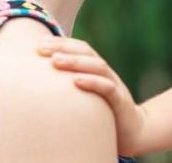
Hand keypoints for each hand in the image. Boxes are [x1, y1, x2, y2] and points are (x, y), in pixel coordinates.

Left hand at [39, 37, 148, 155]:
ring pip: (97, 66)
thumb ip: (73, 81)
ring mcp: (115, 85)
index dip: (62, 42)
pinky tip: (76, 81)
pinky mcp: (120, 101)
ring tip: (55, 61)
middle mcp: (106, 73)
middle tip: (41, 48)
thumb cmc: (103, 110)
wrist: (132, 130)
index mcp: (97, 69)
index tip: (39, 42)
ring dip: (75, 62)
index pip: (81, 48)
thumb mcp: (87, 93)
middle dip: (64, 48)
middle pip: (87, 53)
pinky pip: (108, 88)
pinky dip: (92, 82)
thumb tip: (45, 74)